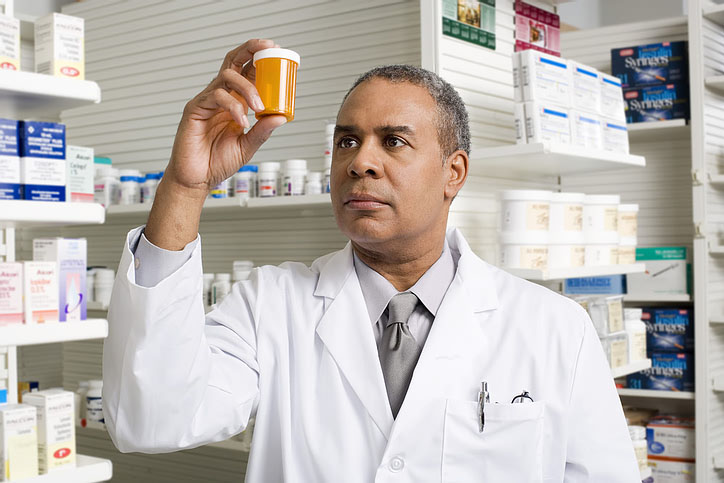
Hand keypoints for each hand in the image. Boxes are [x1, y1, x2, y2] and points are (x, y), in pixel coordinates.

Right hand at [145, 39, 287, 249]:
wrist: (197, 179)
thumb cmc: (218, 161)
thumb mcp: (248, 146)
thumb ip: (263, 131)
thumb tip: (282, 117)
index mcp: (235, 101)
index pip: (247, 72)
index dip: (260, 59)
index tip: (278, 52)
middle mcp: (221, 96)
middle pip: (233, 61)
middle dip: (251, 49)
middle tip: (269, 48)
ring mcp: (207, 101)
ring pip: (227, 77)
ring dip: (247, 87)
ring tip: (259, 107)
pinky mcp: (195, 109)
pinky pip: (216, 97)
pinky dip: (233, 107)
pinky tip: (242, 121)